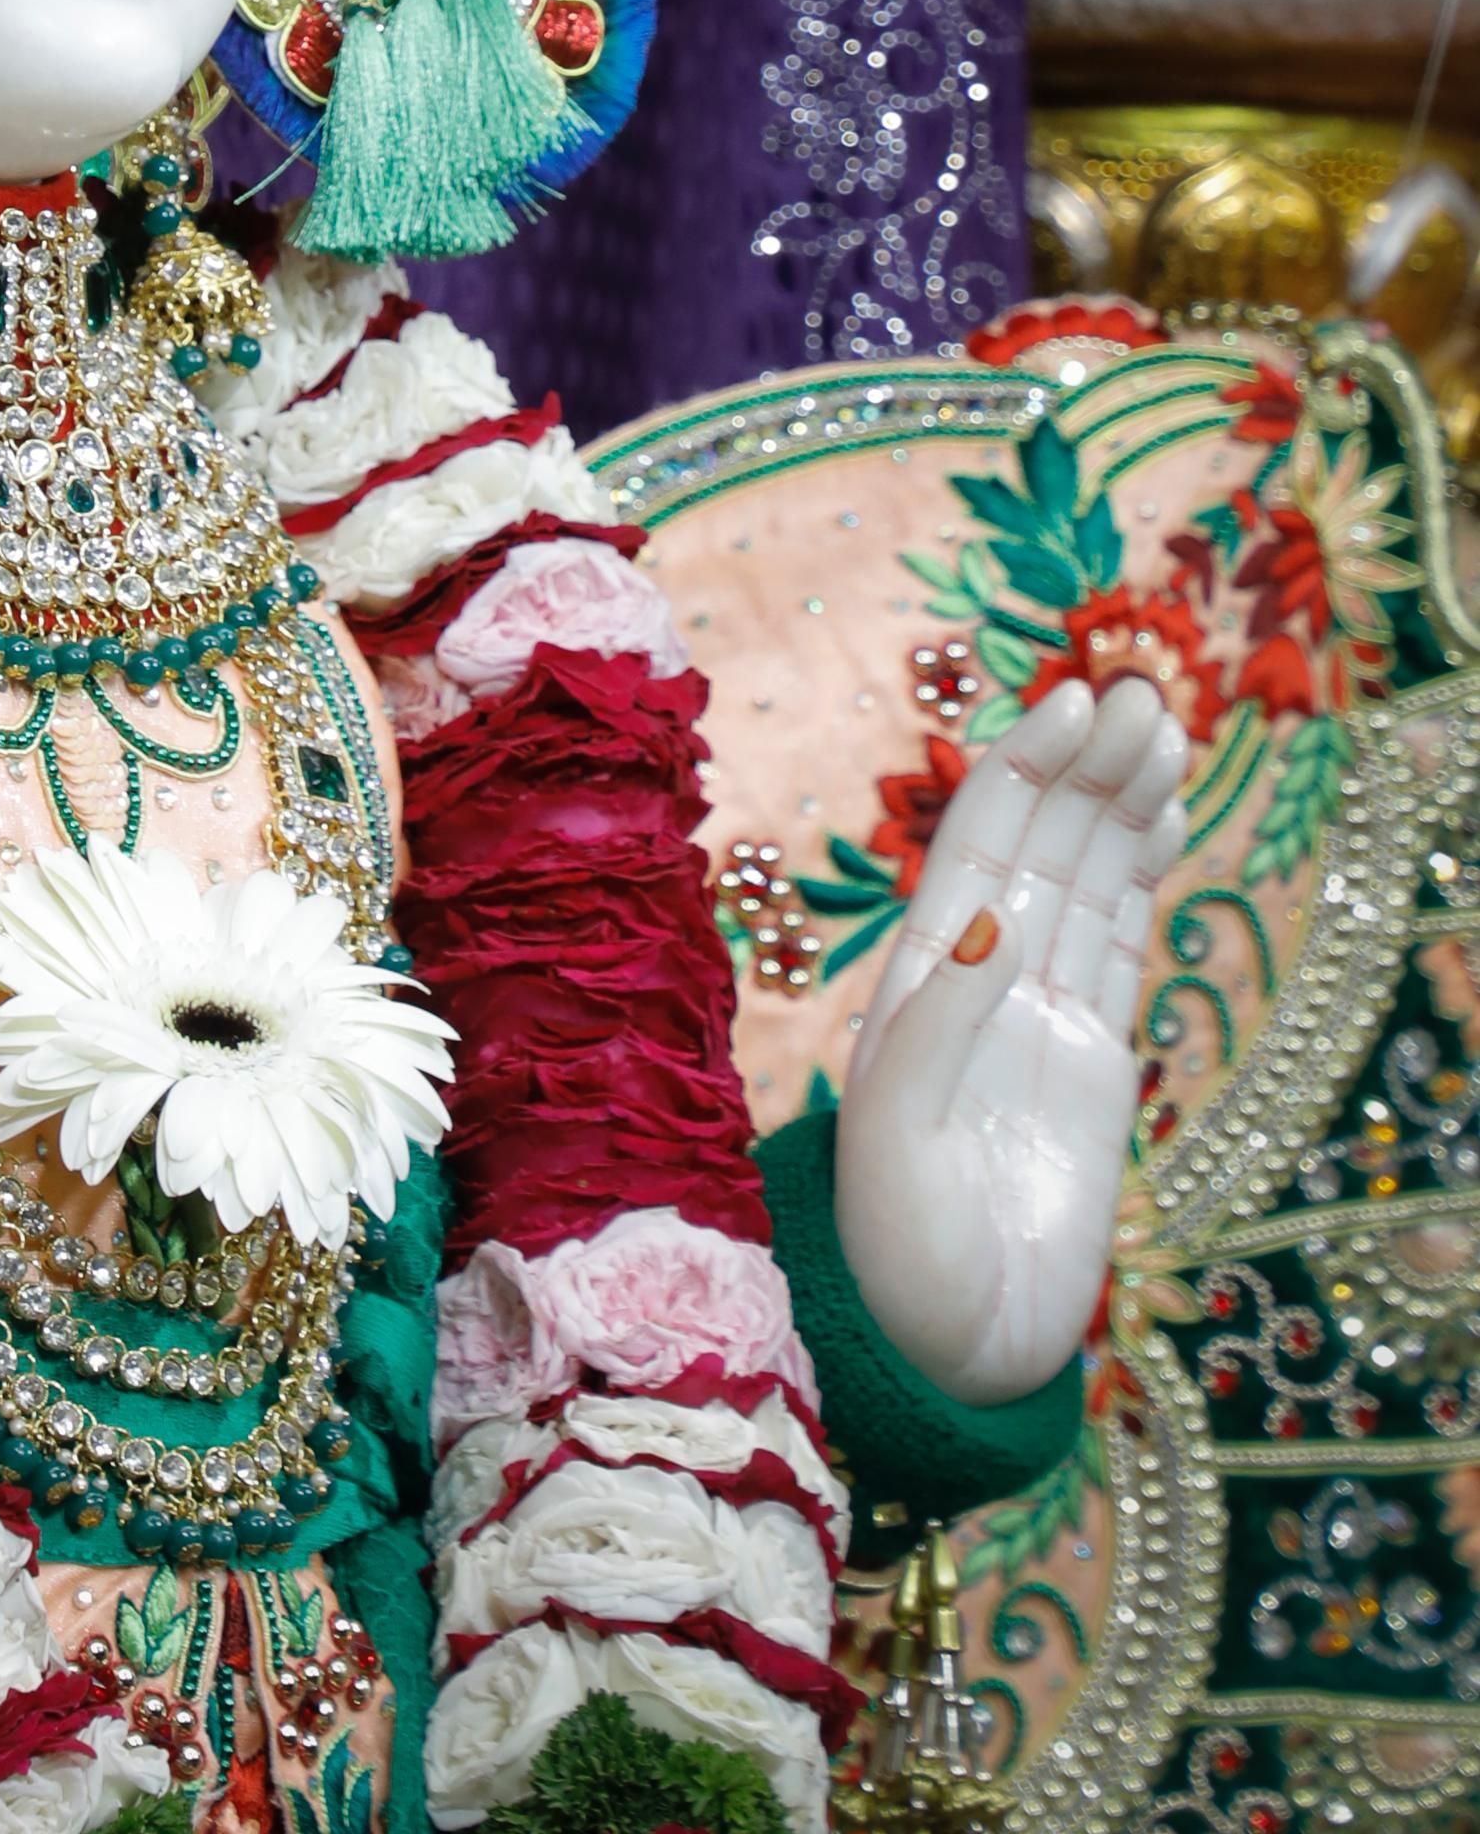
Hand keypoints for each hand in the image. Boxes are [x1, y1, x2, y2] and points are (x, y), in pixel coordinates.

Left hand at [833, 674, 1187, 1403]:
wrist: (943, 1355)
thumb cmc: (894, 1256)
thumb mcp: (894, 1138)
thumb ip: (940, 1028)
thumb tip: (992, 922)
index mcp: (920, 983)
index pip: (978, 845)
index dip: (1023, 770)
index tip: (1073, 705)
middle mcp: (978, 984)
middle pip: (1040, 845)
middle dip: (1084, 767)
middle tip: (1142, 698)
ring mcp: (1039, 1018)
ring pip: (1084, 881)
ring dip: (1118, 803)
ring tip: (1161, 729)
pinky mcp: (1093, 1066)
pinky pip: (1119, 946)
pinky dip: (1140, 876)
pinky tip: (1161, 817)